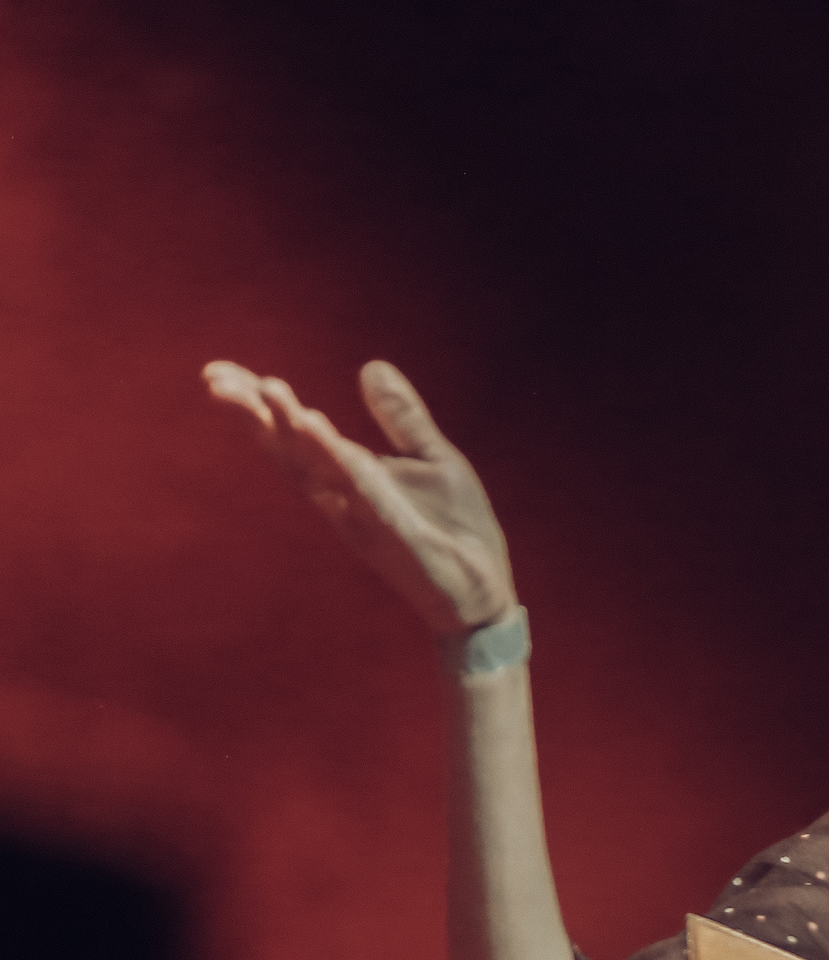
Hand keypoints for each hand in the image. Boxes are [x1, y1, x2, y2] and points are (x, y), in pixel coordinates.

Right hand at [205, 359, 518, 637]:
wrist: (483, 594)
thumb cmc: (452, 529)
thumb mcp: (430, 458)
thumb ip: (400, 417)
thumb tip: (370, 365)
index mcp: (347, 478)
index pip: (292, 436)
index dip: (258, 404)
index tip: (218, 371)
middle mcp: (344, 497)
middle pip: (288, 450)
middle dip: (253, 415)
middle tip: (214, 378)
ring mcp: (365, 516)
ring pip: (318, 469)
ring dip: (293, 431)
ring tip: (270, 391)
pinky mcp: (395, 533)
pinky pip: (362, 492)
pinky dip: (338, 462)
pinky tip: (317, 430)